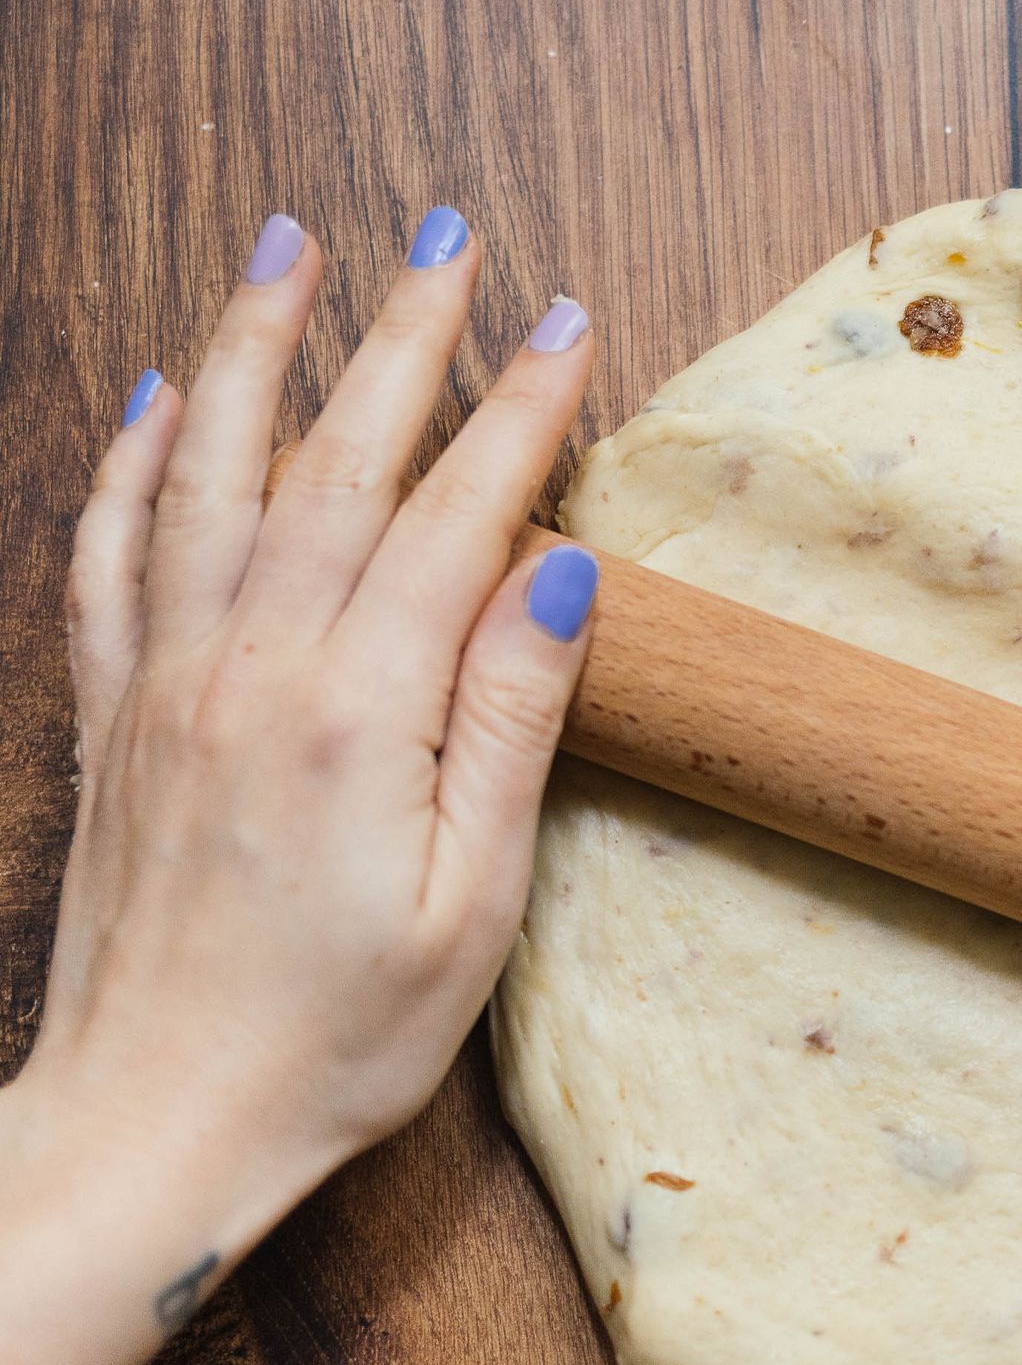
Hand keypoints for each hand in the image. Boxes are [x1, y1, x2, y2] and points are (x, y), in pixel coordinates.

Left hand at [0, 207, 597, 1364]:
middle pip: (331, 463)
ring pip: (204, 474)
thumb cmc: (334, 1043)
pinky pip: (110, 553)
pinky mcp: (110, 717)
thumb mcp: (470, 906)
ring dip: (249, 352)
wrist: (151, 1126)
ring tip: (289, 250)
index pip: (450, 520)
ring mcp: (165, 684)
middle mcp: (248, 673)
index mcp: (354, 718)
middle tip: (450, 237)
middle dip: (400, 339)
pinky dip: (129, 461)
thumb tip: (556, 573)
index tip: (567, 325)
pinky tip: (151, 398)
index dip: (516, 415)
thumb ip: (506, 724)